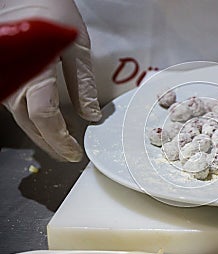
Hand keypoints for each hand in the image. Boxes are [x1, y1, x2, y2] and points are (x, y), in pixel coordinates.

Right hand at [0, 0, 100, 161]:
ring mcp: (7, 80)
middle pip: (30, 124)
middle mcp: (14, 81)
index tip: (75, 151)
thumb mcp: (77, 47)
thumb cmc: (53, 15)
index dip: (60, 139)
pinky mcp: (7, 78)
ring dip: (42, 135)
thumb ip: (83, 83)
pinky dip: (34, 121)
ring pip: (22, 119)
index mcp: (34, 73)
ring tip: (62, 144)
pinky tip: (48, 125)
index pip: (45, 117)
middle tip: (70, 155)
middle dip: (51, 144)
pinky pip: (17, 107)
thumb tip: (92, 115)